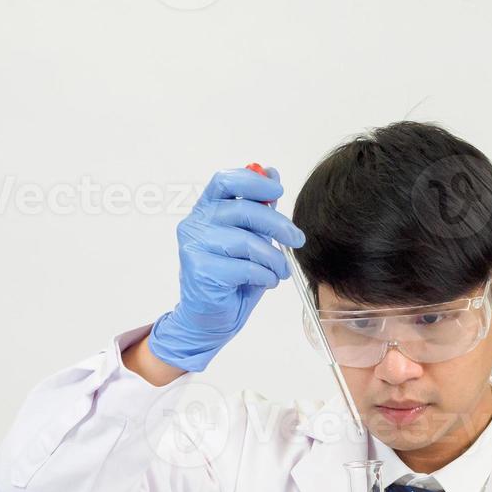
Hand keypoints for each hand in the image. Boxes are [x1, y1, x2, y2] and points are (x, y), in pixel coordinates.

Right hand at [148, 167, 305, 372]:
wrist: (211, 318)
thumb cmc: (232, 278)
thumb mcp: (251, 239)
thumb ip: (258, 209)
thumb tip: (272, 173)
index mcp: (207, 209)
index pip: (225, 181)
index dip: (254, 182)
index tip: (277, 192)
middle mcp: (195, 223)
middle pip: (243, 210)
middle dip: (278, 225)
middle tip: (297, 240)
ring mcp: (194, 246)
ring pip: (247, 242)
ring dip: (273, 259)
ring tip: (280, 271)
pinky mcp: (200, 270)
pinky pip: (244, 267)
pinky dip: (264, 276)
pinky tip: (266, 282)